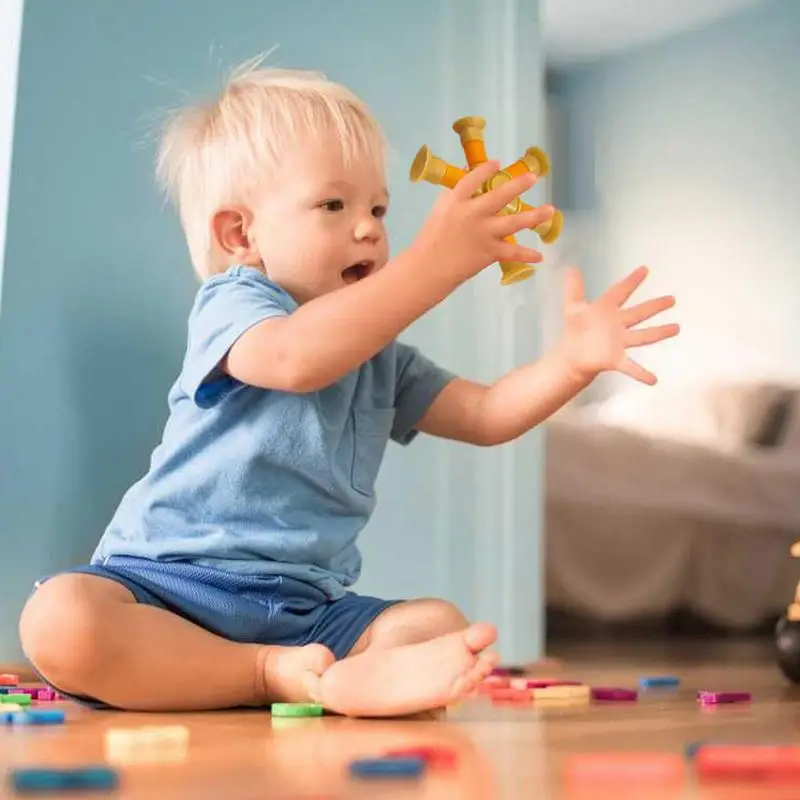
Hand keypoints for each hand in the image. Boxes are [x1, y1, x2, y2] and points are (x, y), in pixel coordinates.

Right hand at [413, 160, 555, 281]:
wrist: (428, 269)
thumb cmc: (431, 240)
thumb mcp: (439, 212)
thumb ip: (455, 195)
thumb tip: (469, 176)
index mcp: (456, 201)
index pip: (472, 179)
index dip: (485, 170)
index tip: (497, 163)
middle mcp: (472, 214)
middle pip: (499, 196)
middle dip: (518, 185)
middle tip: (533, 177)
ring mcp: (483, 233)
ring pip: (514, 222)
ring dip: (534, 216)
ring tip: (551, 210)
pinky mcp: (489, 252)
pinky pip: (512, 253)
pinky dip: (527, 255)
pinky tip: (540, 256)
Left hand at [557, 266, 678, 384]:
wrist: (572, 354)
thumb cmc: (576, 329)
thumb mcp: (573, 307)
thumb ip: (574, 288)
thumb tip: (571, 267)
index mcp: (608, 309)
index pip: (621, 292)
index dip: (631, 281)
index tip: (644, 269)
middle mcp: (618, 324)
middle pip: (639, 313)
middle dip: (655, 306)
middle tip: (672, 299)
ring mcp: (619, 342)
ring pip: (643, 336)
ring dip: (659, 332)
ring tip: (676, 328)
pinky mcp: (616, 359)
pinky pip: (631, 366)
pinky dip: (641, 373)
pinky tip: (653, 380)